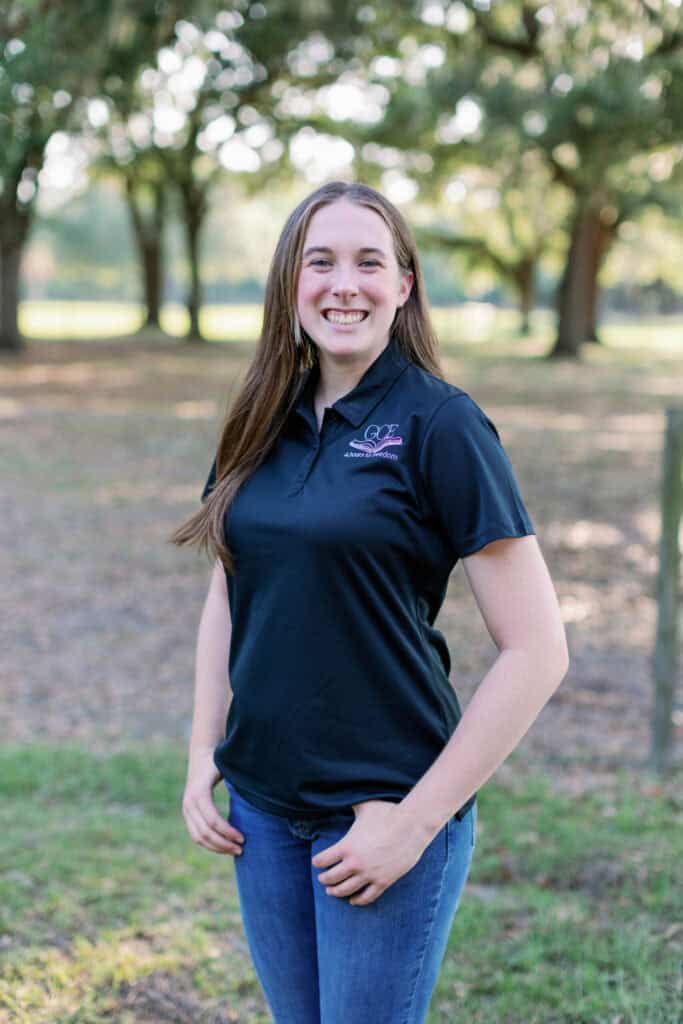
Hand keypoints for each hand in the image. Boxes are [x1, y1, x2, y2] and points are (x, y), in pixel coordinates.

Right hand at [182, 747, 244, 855]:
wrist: (201, 754)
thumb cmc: (219, 761)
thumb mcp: (228, 769)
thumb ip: (238, 781)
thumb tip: (260, 795)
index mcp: (199, 793)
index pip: (213, 820)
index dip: (228, 832)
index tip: (243, 838)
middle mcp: (189, 803)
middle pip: (205, 832)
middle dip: (223, 844)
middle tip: (242, 849)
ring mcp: (186, 809)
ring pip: (198, 837)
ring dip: (216, 847)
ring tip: (234, 851)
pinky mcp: (187, 814)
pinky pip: (196, 834)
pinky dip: (209, 843)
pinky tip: (224, 846)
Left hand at [311, 799, 428, 905]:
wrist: (411, 826)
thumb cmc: (387, 814)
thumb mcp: (365, 807)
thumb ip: (351, 806)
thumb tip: (342, 794)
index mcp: (347, 846)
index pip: (323, 860)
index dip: (317, 862)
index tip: (316, 862)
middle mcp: (355, 863)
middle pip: (331, 878)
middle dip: (324, 879)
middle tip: (322, 879)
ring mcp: (369, 875)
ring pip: (346, 890)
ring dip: (336, 891)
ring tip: (331, 891)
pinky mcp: (383, 882)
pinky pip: (367, 897)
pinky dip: (357, 900)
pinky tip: (353, 900)